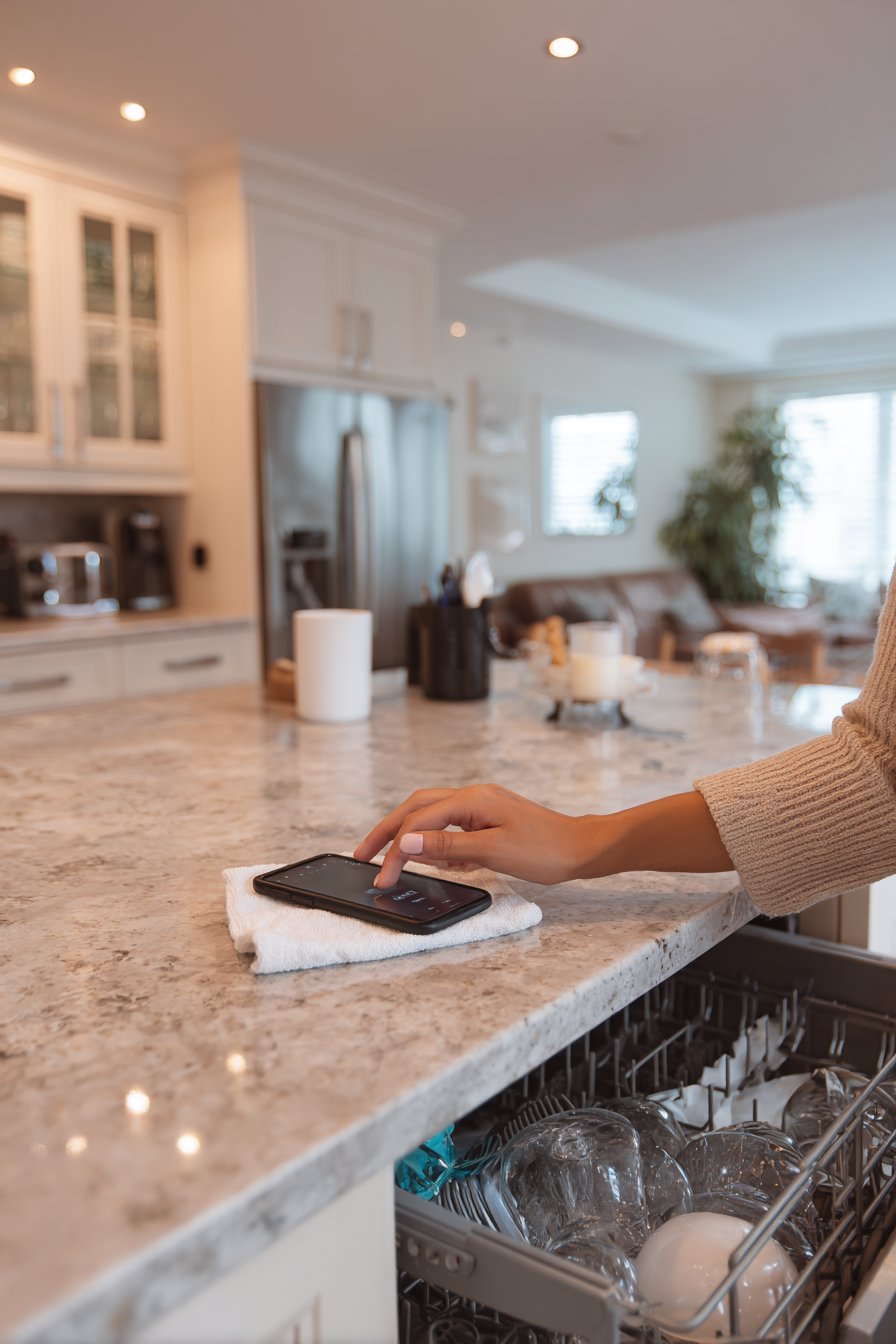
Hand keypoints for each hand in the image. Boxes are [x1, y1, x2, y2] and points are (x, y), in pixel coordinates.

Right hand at [353, 783, 596, 887]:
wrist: (582, 848)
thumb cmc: (546, 850)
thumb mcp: (493, 851)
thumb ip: (447, 846)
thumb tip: (408, 843)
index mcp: (471, 799)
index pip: (419, 822)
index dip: (395, 850)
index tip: (381, 876)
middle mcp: (472, 796)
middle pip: (416, 809)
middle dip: (387, 831)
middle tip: (362, 855)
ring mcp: (480, 805)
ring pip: (431, 814)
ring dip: (408, 834)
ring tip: (388, 856)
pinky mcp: (487, 818)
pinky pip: (450, 824)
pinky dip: (434, 840)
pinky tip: (432, 857)